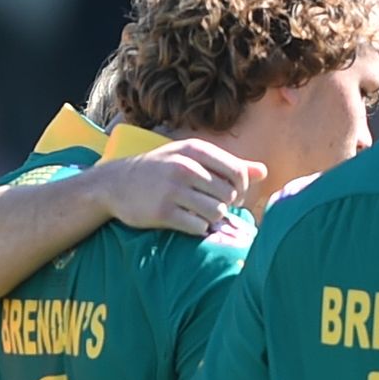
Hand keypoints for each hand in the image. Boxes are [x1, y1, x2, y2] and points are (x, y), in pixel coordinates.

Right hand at [91, 139, 263, 237]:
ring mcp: (173, 190)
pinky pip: (199, 227)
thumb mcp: (190, 158)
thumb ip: (229, 165)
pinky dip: (199, 229)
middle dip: (226, 205)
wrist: (114, 184)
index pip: (238, 173)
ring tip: (200, 214)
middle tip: (212, 206)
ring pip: (217, 213)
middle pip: (229, 196)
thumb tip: (263, 172)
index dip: (241, 190)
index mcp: (195, 150)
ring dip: (213, 219)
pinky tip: (189, 222)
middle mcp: (185, 167)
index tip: (231, 196)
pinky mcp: (163, 212)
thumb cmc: (160, 170)